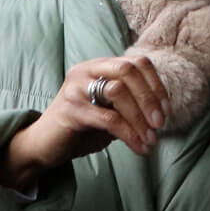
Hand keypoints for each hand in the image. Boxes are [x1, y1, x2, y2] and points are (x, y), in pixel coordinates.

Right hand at [0, 55, 170, 190]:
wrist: (43, 146)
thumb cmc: (80, 129)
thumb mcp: (109, 112)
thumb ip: (129, 105)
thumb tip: (160, 111)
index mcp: (98, 66)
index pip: (136, 62)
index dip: (156, 85)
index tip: (166, 111)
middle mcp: (86, 71)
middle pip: (128, 71)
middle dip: (150, 98)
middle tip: (160, 124)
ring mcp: (76, 87)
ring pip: (119, 92)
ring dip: (140, 118)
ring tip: (150, 139)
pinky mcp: (71, 109)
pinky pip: (109, 119)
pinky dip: (130, 135)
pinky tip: (139, 147)